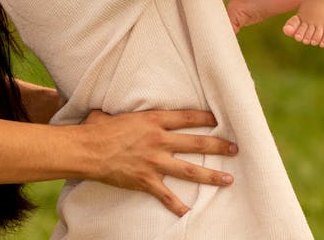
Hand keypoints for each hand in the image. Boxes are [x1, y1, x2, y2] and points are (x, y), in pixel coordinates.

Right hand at [84, 109, 236, 217]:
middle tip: (235, 149)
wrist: (88, 150)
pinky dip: (178, 206)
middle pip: (195, 143)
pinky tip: (190, 213)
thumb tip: (115, 111)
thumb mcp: (113, 113)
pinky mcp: (146, 180)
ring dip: (211, 175)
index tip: (218, 119)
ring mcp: (154, 161)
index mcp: (152, 120)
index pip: (186, 117)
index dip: (204, 117)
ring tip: (228, 180)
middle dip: (218, 146)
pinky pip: (167, 196)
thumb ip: (123, 114)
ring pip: (190, 169)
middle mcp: (158, 139)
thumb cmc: (97, 128)